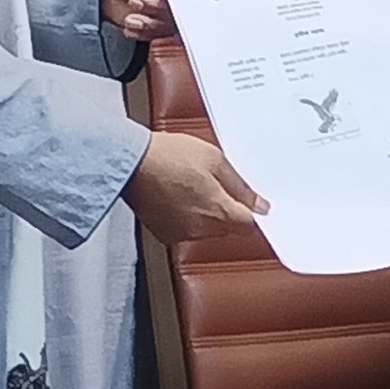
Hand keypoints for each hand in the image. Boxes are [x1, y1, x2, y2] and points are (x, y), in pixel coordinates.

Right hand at [125, 130, 267, 242]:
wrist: (131, 161)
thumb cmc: (168, 155)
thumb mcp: (215, 159)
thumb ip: (241, 186)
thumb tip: (258, 203)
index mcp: (217, 212)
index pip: (249, 225)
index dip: (253, 213)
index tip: (253, 204)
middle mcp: (200, 229)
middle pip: (229, 228)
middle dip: (228, 209)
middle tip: (215, 183)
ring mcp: (180, 233)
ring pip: (208, 230)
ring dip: (207, 214)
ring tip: (192, 186)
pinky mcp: (163, 233)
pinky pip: (187, 230)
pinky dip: (188, 217)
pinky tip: (179, 195)